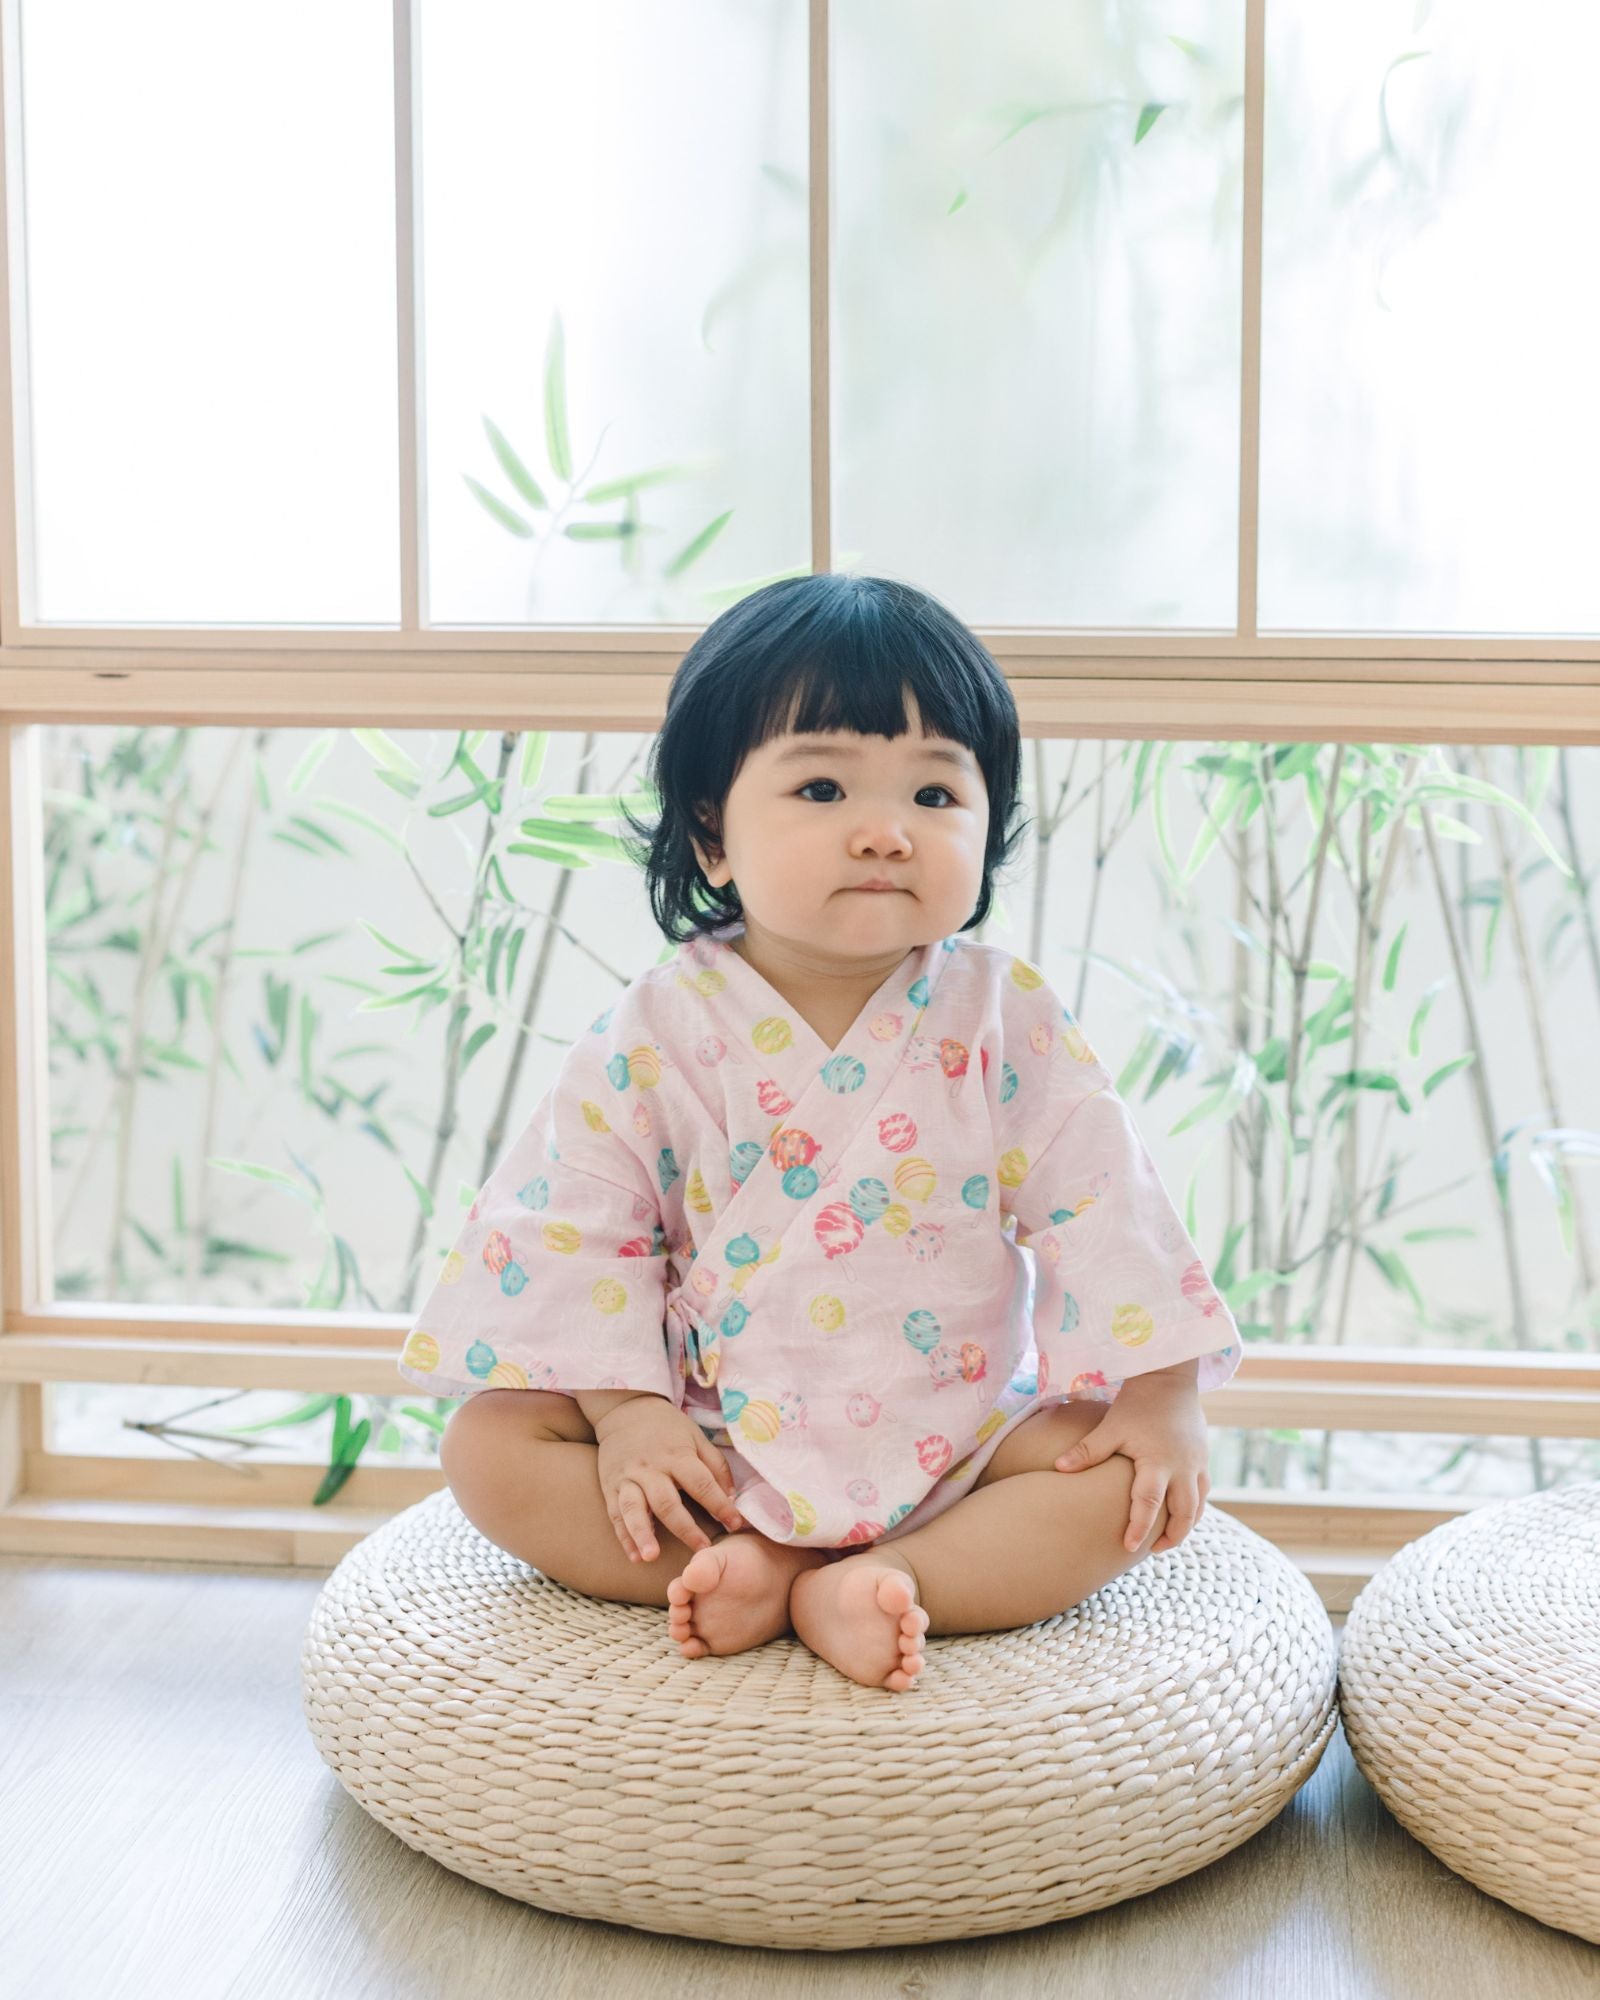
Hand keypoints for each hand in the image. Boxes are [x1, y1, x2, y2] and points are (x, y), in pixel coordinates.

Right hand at [593, 1395, 744, 1562]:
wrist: (625, 1409)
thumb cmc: (667, 1427)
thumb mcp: (696, 1436)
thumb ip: (715, 1465)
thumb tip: (732, 1496)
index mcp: (676, 1455)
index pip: (701, 1483)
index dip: (720, 1505)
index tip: (736, 1524)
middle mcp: (651, 1468)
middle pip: (667, 1501)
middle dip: (685, 1528)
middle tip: (702, 1550)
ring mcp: (628, 1478)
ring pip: (633, 1508)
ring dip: (642, 1534)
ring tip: (650, 1557)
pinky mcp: (611, 1486)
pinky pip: (615, 1514)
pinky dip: (624, 1536)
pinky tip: (634, 1556)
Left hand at [1053, 1378, 1211, 1553]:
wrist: (1169, 1378)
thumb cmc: (1137, 1402)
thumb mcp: (1111, 1426)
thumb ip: (1088, 1450)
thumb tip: (1058, 1468)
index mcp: (1158, 1461)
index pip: (1149, 1503)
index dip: (1139, 1527)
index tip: (1128, 1547)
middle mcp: (1183, 1467)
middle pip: (1183, 1514)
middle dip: (1171, 1536)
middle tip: (1151, 1551)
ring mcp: (1197, 1463)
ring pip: (1197, 1506)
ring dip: (1184, 1525)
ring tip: (1166, 1539)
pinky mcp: (1203, 1457)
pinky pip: (1203, 1491)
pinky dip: (1194, 1507)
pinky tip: (1180, 1515)